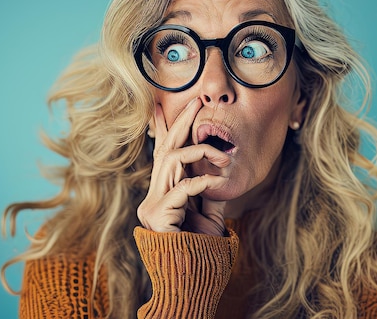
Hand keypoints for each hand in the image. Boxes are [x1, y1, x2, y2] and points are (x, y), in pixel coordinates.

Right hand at [137, 97, 230, 235]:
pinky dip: (204, 181)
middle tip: (195, 100)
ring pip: (172, 160)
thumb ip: (209, 189)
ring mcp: (153, 205)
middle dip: (181, 122)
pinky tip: (218, 183)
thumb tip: (219, 168)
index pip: (163, 155)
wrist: (194, 276)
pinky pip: (184, 187)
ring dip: (201, 152)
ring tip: (223, 156)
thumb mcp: (210, 211)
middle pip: (165, 149)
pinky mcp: (158, 215)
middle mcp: (154, 195)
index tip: (162, 107)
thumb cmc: (201, 246)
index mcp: (164, 192)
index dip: (164, 130)